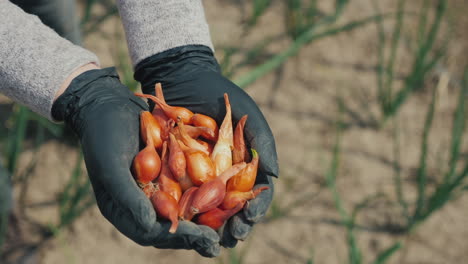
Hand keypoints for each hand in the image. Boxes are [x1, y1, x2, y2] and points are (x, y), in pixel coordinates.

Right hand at [52, 67, 219, 256]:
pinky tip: (223, 198)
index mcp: (122, 208)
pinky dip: (203, 195)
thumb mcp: (112, 166)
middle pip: (170, 227)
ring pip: (181, 211)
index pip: (152, 232)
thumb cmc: (104, 135)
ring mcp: (154, 187)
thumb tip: (151, 227)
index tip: (204, 239)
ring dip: (202, 221)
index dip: (178, 238)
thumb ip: (128, 198)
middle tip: (218, 243)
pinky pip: (185, 189)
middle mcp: (140, 202)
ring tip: (226, 229)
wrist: (109, 103)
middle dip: (194, 236)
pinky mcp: (166, 172)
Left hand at [135, 45, 278, 246]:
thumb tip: (273, 178)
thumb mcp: (247, 116)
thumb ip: (263, 144)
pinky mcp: (174, 172)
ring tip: (212, 240)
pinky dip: (184, 212)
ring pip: (207, 210)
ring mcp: (198, 176)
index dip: (254, 211)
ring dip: (211, 229)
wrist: (185, 79)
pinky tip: (185, 223)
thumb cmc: (220, 96)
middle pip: (231, 211)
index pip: (254, 197)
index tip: (249, 219)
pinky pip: (179, 196)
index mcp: (243, 167)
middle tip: (231, 238)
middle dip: (233, 228)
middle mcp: (222, 175)